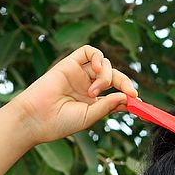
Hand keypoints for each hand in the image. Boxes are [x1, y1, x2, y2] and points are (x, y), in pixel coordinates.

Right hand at [12, 45, 138, 144]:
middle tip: (131, 93)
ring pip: (105, 65)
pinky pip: (89, 51)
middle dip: (125, 83)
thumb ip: (108, 105)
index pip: (117, 93)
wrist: (36, 118)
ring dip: (107, 76)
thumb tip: (127, 96)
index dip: (129, 95)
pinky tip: (98, 70)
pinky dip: (99, 57)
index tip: (138, 102)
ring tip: (93, 91)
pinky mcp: (70, 63)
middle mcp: (88, 86)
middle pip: (115, 77)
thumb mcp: (90, 116)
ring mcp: (80, 74)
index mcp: (94, 102)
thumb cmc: (60, 122)